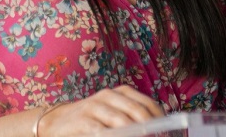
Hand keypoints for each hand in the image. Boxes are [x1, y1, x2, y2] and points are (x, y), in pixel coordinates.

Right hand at [39, 86, 162, 135]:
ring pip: (121, 121)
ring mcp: (95, 106)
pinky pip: (101, 130)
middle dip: (150, 129)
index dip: (160, 119)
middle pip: (137, 111)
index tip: (168, 133)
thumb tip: (158, 132)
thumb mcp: (113, 115)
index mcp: (121, 93)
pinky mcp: (83, 120)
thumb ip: (132, 120)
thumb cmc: (92, 120)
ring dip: (133, 133)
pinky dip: (113, 136)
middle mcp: (109, 95)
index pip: (147, 104)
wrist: (57, 123)